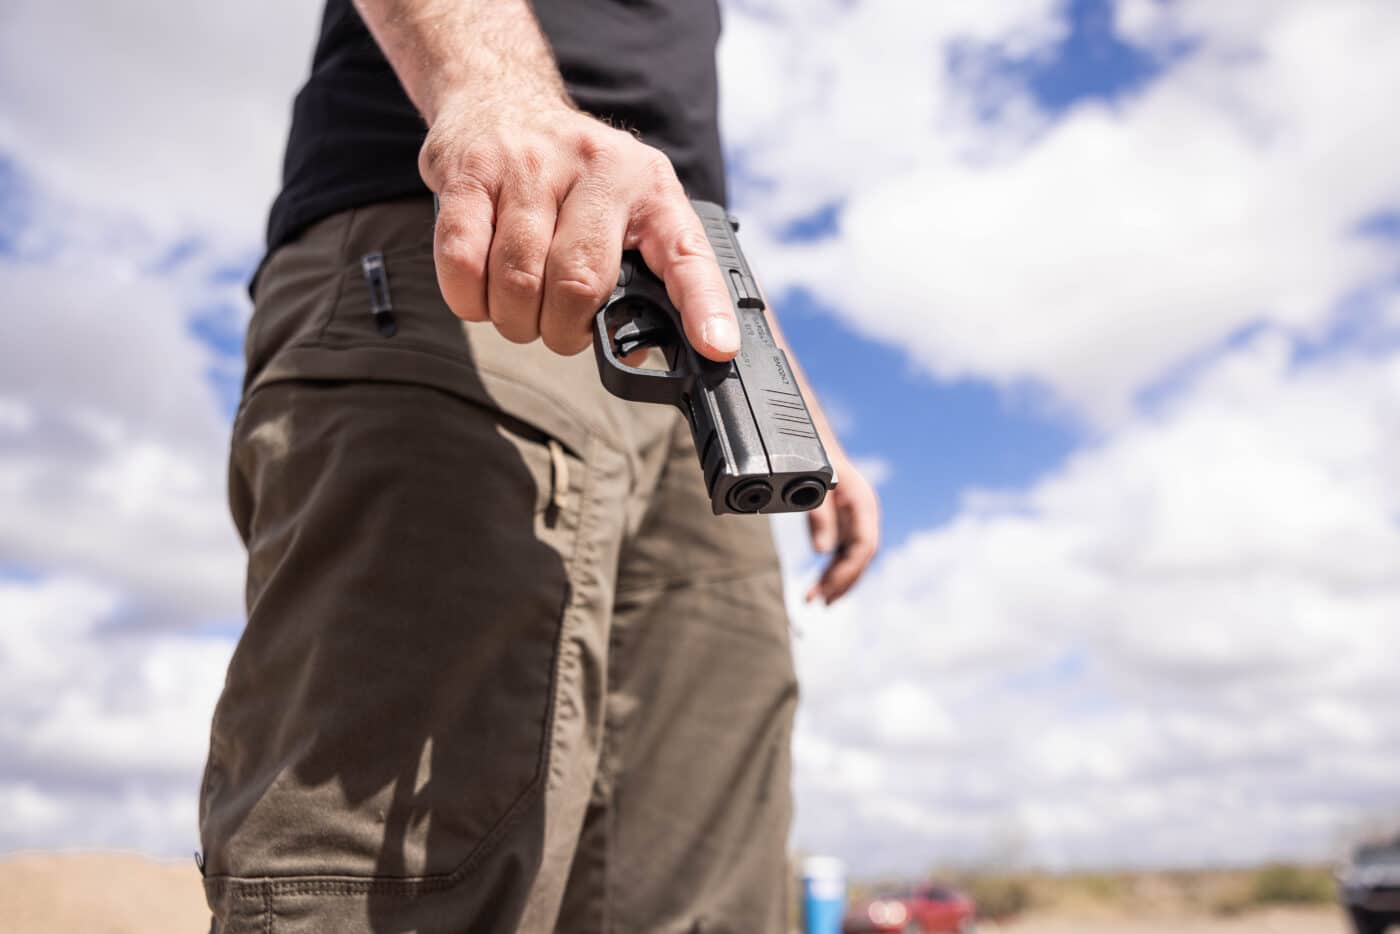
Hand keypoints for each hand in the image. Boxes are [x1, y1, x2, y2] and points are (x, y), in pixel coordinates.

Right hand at [420, 98, 739, 360]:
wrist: (501, 98)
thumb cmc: (571, 180)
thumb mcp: (623, 210)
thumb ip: (639, 278)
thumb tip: (634, 354)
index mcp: (650, 186)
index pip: (687, 252)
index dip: (703, 305)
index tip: (716, 347)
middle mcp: (598, 167)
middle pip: (580, 282)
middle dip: (564, 330)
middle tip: (558, 329)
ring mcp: (529, 164)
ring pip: (518, 279)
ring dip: (515, 319)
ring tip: (519, 312)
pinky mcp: (470, 170)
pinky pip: (462, 261)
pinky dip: (468, 299)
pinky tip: (479, 294)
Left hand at [805, 455, 880, 604]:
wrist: (816, 446)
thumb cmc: (817, 462)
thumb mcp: (815, 487)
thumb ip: (819, 517)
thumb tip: (821, 551)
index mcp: (864, 505)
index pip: (865, 546)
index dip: (848, 569)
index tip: (828, 587)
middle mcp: (866, 517)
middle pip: (861, 558)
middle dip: (843, 582)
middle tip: (820, 601)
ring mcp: (858, 523)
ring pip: (854, 560)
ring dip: (838, 581)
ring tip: (816, 600)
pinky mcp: (848, 527)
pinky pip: (845, 554)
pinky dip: (833, 571)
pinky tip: (820, 585)